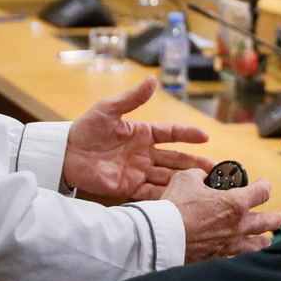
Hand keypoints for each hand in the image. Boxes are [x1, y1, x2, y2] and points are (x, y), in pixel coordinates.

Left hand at [63, 77, 214, 199]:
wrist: (64, 154)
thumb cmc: (86, 128)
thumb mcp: (108, 109)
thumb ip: (132, 99)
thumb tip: (152, 80)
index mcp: (143, 133)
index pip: (172, 134)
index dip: (188, 135)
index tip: (205, 136)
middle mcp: (144, 153)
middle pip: (175, 159)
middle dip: (195, 164)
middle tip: (215, 169)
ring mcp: (138, 171)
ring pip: (167, 177)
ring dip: (184, 182)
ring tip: (204, 186)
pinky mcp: (128, 187)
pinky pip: (150, 192)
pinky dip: (165, 196)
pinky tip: (180, 200)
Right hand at [161, 169, 280, 262]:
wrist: (162, 237)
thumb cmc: (176, 205)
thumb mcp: (186, 179)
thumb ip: (199, 176)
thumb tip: (202, 176)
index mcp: (235, 203)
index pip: (261, 192)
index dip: (265, 186)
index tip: (264, 184)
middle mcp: (238, 226)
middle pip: (266, 222)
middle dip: (275, 219)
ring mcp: (229, 245)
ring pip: (255, 245)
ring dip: (262, 241)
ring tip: (267, 241)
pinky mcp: (216, 259)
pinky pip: (236, 259)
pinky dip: (242, 257)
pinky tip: (242, 257)